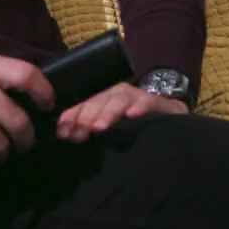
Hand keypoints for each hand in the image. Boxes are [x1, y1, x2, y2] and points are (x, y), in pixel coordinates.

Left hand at [55, 83, 188, 142]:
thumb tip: (64, 134)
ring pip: (118, 100)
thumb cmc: (129, 125)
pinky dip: (140, 107)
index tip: (64, 132)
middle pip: (98, 100)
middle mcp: (115, 93)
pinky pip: (147, 101)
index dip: (72, 115)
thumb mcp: (106, 125)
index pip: (82, 102)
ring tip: (99, 127)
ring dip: (108, 112)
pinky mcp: (154, 102)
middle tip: (81, 132)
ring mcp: (134, 96)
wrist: (165, 116)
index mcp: (100, 97)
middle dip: (87, 116)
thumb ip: (86, 128)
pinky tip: (133, 115)